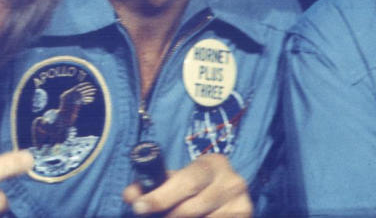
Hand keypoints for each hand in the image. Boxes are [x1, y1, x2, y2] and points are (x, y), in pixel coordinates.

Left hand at [122, 153, 251, 216]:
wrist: (224, 196)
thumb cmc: (194, 188)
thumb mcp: (174, 181)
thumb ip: (151, 186)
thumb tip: (130, 195)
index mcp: (213, 164)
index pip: (186, 181)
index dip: (161, 196)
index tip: (139, 207)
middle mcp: (232, 181)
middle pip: (192, 207)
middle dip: (168, 215)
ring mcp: (241, 204)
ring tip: (173, 217)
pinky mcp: (246, 216)